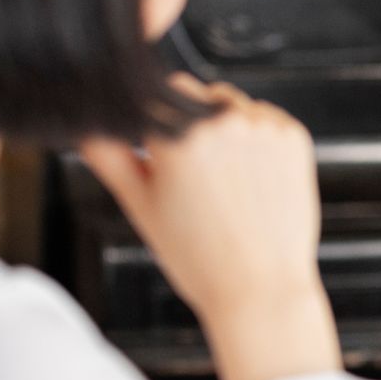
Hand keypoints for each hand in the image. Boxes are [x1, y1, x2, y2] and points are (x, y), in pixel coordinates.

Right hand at [81, 75, 340, 379]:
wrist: (262, 288)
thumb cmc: (200, 257)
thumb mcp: (140, 206)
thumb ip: (107, 156)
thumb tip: (86, 125)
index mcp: (178, 138)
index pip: (150, 94)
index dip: (148, 121)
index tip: (151, 142)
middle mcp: (222, 124)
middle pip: (189, 90)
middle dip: (183, 119)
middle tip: (189, 172)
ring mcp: (263, 128)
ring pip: (229, 102)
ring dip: (221, 124)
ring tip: (223, 180)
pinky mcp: (294, 137)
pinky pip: (264, 117)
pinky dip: (255, 136)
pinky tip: (251, 177)